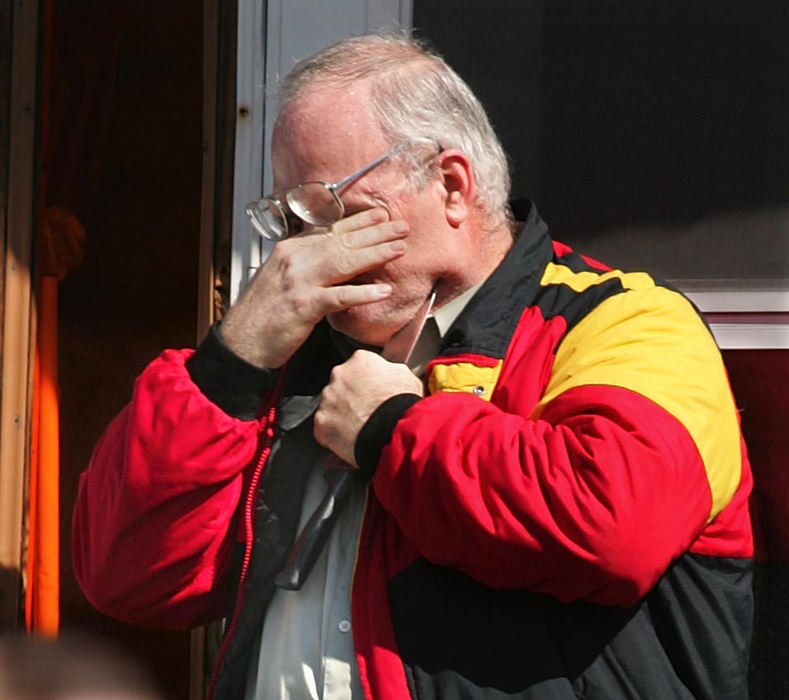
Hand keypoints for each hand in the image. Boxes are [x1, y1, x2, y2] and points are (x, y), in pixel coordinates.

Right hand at [220, 209, 407, 367]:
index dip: (358, 222)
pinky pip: (340, 297)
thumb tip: (333, 257)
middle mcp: (294, 259)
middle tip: (401, 227)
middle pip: (341, 241)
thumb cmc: (263, 313)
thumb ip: (305, 264)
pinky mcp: (304, 306)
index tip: (381, 215)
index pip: (329, 230)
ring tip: (399, 249)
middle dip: (375, 233)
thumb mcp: (281, 278)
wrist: (241, 341)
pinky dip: (363, 293)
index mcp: (289, 250)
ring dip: (375, 254)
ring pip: (343, 261)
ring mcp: (299, 281)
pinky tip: (383, 291)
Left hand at [314, 350, 423, 466]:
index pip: (359, 366)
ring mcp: (328, 398)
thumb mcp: (408, 378)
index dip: (366, 381)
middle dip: (350, 395)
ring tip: (360, 425)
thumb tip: (389, 373)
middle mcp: (339, 374)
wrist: (392, 433)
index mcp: (360, 360)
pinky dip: (334, 432)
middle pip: (341, 383)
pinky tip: (350, 437)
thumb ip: (391, 370)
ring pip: (331, 404)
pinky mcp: (321, 421)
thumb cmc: (402, 407)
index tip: (371, 391)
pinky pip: (325, 425)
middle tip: (366, 409)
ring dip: (341, 413)